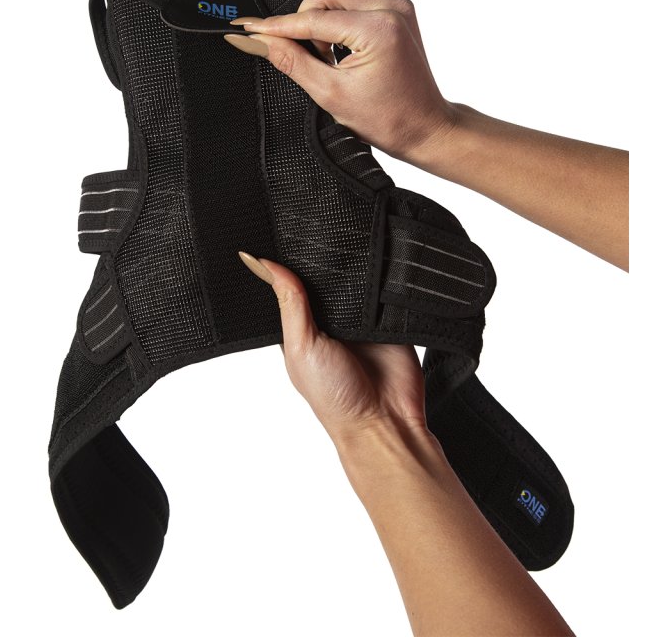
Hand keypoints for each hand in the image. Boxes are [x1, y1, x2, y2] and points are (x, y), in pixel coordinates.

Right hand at [224, 0, 455, 165]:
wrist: (424, 126)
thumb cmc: (386, 118)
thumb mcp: (329, 94)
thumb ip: (290, 60)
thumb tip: (258, 40)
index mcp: (378, 29)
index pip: (313, 18)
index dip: (276, 26)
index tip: (248, 28)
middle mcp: (391, 6)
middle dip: (309, 17)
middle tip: (319, 54)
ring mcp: (398, 0)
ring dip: (327, 0)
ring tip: (332, 37)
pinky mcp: (399, 2)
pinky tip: (344, 26)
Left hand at [237, 251, 437, 449]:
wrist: (385, 421)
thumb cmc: (334, 397)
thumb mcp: (302, 347)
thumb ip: (289, 304)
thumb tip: (263, 263)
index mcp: (303, 326)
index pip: (293, 283)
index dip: (289, 262)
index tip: (285, 234)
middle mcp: (332, 320)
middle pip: (326, 276)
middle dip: (325, 261)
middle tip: (322, 235)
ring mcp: (362, 317)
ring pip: (357, 277)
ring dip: (356, 267)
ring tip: (352, 249)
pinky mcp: (392, 316)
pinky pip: (387, 286)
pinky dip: (384, 275)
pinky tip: (379, 264)